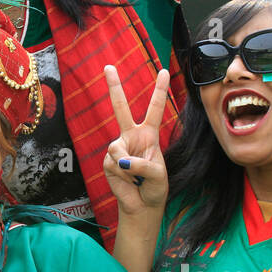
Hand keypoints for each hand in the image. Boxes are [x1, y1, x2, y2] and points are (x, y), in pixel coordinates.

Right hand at [102, 66, 169, 214]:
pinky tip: (128, 181)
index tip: (164, 70)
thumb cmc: (155, 187)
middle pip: (121, 108)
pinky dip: (123, 174)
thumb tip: (122, 160)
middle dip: (113, 87)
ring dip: (129, 167)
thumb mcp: (159, 174)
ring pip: (117, 148)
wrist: (141, 204)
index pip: (155, 108)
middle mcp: (132, 136)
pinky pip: (113, 162)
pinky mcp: (107, 161)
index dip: (159, 90)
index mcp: (149, 134)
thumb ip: (143, 164)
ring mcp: (118, 148)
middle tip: (108, 66)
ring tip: (137, 177)